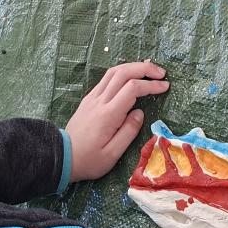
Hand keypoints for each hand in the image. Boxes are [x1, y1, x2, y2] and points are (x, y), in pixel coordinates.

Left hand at [65, 61, 168, 181]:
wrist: (61, 157)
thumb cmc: (89, 160)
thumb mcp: (113, 154)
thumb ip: (129, 132)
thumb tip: (140, 112)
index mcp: (108, 114)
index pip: (133, 88)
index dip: (151, 85)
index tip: (165, 87)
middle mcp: (100, 100)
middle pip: (123, 72)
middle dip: (145, 69)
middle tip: (161, 74)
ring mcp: (92, 97)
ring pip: (113, 72)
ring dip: (133, 67)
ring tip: (149, 72)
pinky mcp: (89, 99)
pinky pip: (107, 79)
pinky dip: (122, 73)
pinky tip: (131, 79)